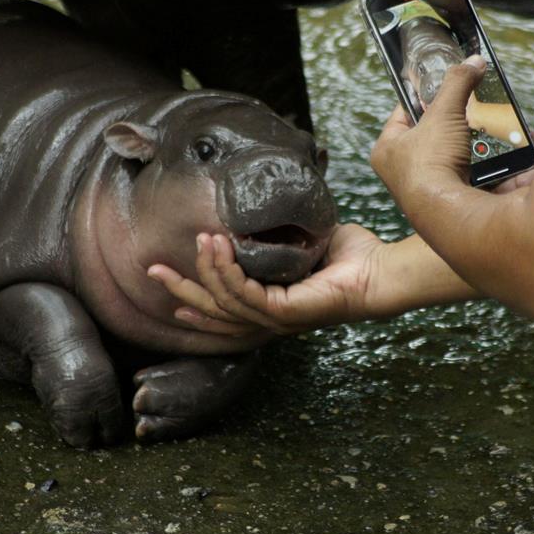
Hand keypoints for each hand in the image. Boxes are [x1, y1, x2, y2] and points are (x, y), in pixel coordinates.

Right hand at [147, 223, 385, 336]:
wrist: (380, 271)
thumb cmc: (350, 258)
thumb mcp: (304, 242)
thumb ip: (279, 235)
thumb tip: (260, 214)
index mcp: (271, 307)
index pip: (222, 310)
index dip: (192, 299)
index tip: (167, 279)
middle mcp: (270, 319)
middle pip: (213, 312)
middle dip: (181, 290)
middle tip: (152, 270)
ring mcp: (277, 319)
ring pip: (225, 300)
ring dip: (206, 269)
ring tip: (200, 240)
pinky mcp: (286, 313)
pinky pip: (245, 293)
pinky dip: (227, 270)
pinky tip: (218, 246)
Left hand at [371, 54, 486, 209]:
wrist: (447, 213)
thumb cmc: (429, 166)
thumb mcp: (443, 113)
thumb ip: (457, 84)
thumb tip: (472, 62)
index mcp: (387, 149)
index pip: (403, 113)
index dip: (422, 96)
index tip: (441, 85)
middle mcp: (403, 172)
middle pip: (434, 136)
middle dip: (458, 122)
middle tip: (473, 108)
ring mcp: (429, 189)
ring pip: (457, 156)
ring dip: (478, 143)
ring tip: (494, 128)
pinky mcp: (454, 201)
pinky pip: (476, 176)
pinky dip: (492, 165)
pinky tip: (507, 151)